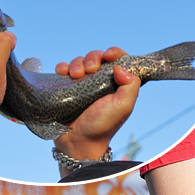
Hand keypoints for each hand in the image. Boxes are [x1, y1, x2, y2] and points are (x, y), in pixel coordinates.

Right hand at [53, 47, 140, 169]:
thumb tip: (120, 66)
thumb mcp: (123, 107)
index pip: (118, 60)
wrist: (78, 141)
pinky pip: (64, 69)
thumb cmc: (103, 127)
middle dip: (92, 58)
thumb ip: (130, 86)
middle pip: (97, 57)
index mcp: (117, 85)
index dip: (114, 53)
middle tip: (89, 69)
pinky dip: (63, 67)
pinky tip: (63, 73)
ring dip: (77, 63)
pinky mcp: (67, 88)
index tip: (109, 55)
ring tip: (75, 76)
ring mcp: (82, 84)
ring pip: (80, 61)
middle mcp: (101, 82)